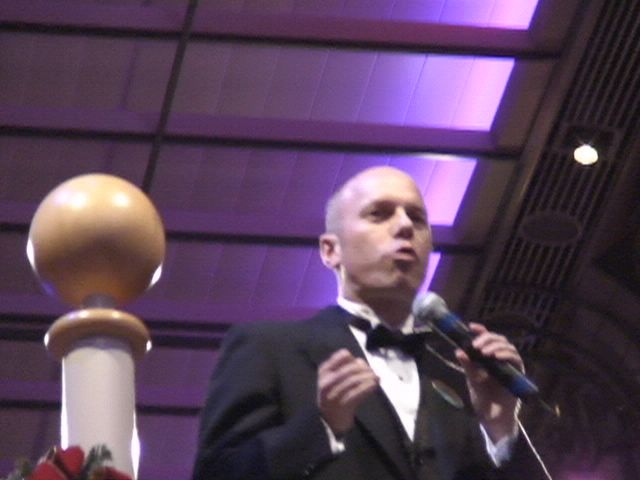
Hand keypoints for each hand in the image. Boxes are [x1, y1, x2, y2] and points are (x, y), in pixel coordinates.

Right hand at [317, 349, 378, 435]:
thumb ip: (345, 368)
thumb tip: (362, 362)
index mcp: (324, 370)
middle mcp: (326, 381)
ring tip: (376, 378)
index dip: (355, 359)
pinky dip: (368, 388)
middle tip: (373, 372)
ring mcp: (333, 394)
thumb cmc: (334, 395)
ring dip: (368, 378)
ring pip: (355, 380)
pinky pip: (357, 393)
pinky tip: (374, 385)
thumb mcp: (334, 378)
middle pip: (351, 369)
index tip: (362, 365)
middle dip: (365, 369)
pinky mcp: (341, 405)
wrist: (329, 420)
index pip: (342, 356)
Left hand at [455, 323, 521, 442]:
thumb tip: (458, 351)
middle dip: (487, 338)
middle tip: (476, 345)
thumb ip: (467, 366)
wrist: (492, 417)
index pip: (487, 339)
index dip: (481, 330)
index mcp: (488, 358)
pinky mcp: (518, 373)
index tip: (471, 326)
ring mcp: (509, 366)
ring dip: (495, 345)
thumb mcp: (472, 380)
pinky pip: (516, 359)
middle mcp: (500, 359)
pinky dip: (506, 355)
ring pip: (508, 346)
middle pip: (498, 339)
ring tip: (484, 352)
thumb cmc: (483, 398)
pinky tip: (496, 356)